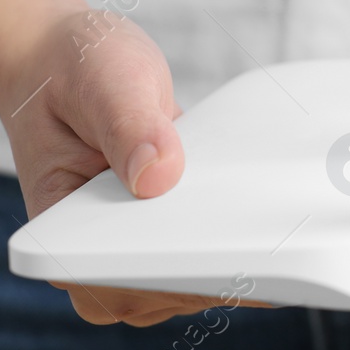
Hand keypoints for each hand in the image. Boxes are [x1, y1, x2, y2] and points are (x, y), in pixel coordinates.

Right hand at [0, 9, 262, 324]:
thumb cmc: (69, 70)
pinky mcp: (164, 226)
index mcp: (60, 238)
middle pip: (172, 290)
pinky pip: (207, 243)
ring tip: (289, 225)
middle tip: (289, 238)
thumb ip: (128, 127)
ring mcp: (133, 246)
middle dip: (229, 268)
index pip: (127, 283)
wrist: (61, 58)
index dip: (185, 279)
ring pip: (198, 276)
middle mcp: (95, 256)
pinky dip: (240, 228)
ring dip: (242, 251)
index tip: (244, 267)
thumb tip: (159, 176)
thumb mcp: (101, 84)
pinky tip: (276, 210)